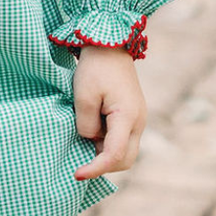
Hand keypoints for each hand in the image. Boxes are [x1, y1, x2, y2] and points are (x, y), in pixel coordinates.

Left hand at [71, 44, 146, 179]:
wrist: (111, 43)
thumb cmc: (96, 67)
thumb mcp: (83, 95)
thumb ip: (86, 124)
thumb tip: (91, 140)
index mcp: (127, 117)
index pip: (114, 156)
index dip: (95, 169)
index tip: (76, 173)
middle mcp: (138, 121)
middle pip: (125, 160)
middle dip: (103, 165)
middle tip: (81, 160)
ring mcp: (138, 118)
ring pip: (125, 151)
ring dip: (106, 154)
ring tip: (84, 142)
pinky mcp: (132, 114)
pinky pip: (123, 139)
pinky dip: (108, 143)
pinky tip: (92, 134)